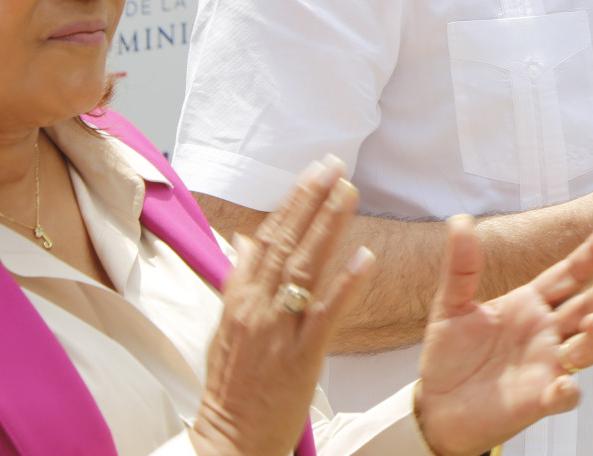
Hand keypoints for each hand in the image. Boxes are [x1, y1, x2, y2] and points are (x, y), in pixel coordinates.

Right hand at [191, 158, 373, 455]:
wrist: (230, 439)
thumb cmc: (232, 385)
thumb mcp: (226, 326)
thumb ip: (238, 280)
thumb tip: (243, 239)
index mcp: (238, 297)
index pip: (266, 237)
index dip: (290, 202)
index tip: (311, 172)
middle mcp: (256, 306)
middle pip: (285, 241)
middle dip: (310, 199)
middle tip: (333, 164)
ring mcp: (278, 329)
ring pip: (305, 266)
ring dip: (328, 225)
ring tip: (348, 191)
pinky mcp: (301, 355)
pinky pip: (327, 313)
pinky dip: (346, 283)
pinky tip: (366, 257)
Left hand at [415, 217, 592, 455]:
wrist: (438, 405)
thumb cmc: (450, 355)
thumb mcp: (452, 305)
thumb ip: (461, 267)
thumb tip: (459, 221)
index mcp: (530, 304)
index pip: (568, 274)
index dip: (591, 253)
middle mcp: (546, 332)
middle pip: (585, 308)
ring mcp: (547, 365)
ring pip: (586, 349)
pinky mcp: (538, 399)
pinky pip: (563, 396)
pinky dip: (568, 391)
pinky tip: (564, 384)